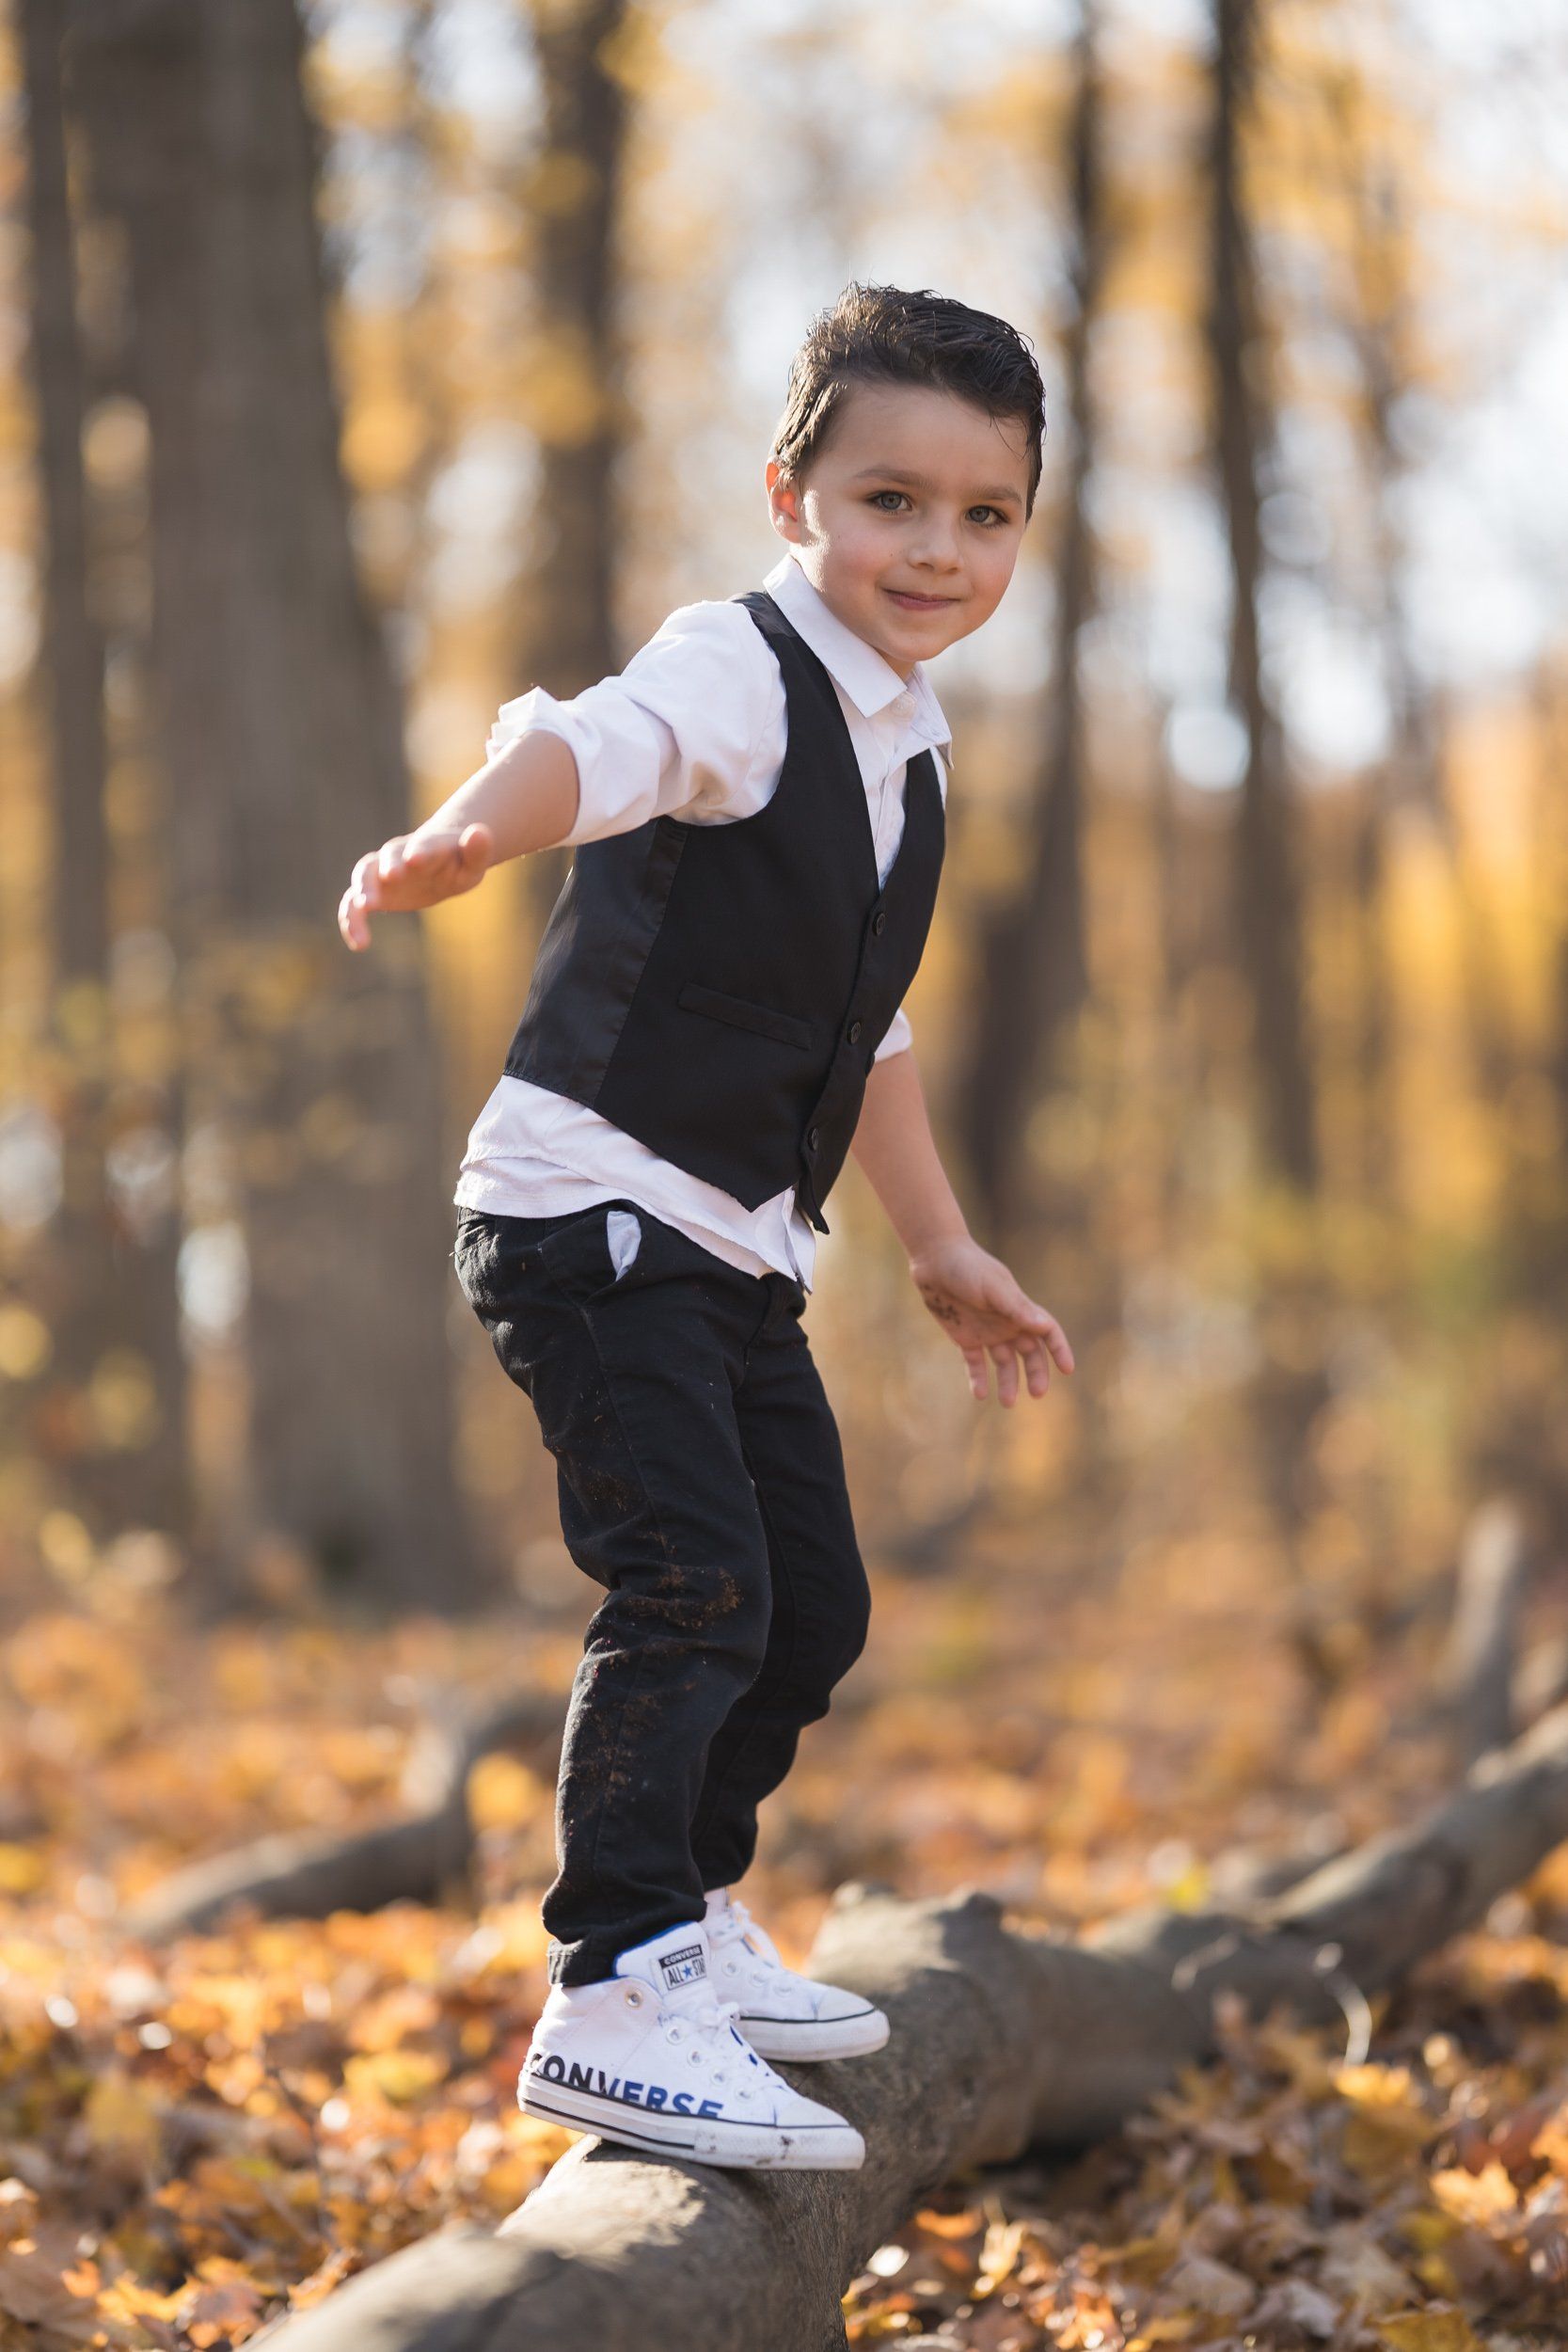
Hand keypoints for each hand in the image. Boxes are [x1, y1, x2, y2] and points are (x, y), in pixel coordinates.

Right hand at [337, 823, 493, 948]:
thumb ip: (477, 850)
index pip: (423, 844)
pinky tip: (359, 944)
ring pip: (364, 875)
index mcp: (428, 846)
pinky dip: (351, 920)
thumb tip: (480, 832)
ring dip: (362, 890)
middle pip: (388, 856)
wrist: (439, 864)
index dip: (419, 850)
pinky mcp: (373, 891)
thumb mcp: (473, 862)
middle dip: (388, 866)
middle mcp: (399, 854)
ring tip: (365, 908)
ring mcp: (382, 871)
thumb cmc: (459, 862)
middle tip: (390, 877)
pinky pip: (354, 904)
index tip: (415, 859)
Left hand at [908, 1233, 1074, 1405]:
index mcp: (1020, 1309)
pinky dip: (978, 1378)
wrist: (935, 1258)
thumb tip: (1045, 1327)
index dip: (1059, 1349)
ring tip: (1007, 1402)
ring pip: (1003, 1362)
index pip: (1047, 1332)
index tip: (1067, 1370)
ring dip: (1008, 1381)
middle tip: (1037, 1394)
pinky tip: (979, 1394)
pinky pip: (974, 1363)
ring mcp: (986, 1331)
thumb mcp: (994, 1288)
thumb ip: (1018, 1308)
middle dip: (1036, 1373)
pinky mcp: (964, 1337)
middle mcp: (1007, 1322)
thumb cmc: (969, 1268)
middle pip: (1029, 1353)